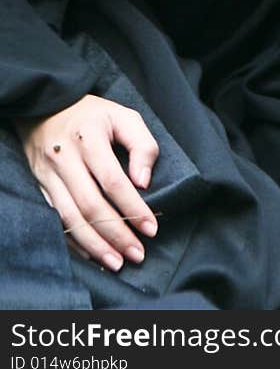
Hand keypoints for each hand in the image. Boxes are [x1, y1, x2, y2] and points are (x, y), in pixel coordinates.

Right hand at [16, 95, 159, 270]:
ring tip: (116, 262)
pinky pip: (56, 220)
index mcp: (88, 137)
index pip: (112, 181)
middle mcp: (65, 158)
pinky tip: (92, 253)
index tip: (151, 228)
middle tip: (138, 254)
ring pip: (70, 218)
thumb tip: (144, 182)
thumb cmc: (92, 114)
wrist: (46, 106)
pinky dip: (74, 241)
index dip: (133, 208)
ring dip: (95, 245)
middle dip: (116, 234)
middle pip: (90, 205)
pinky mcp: (40, 186)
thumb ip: (141, 144)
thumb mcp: (123, 115)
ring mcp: (49, 174)